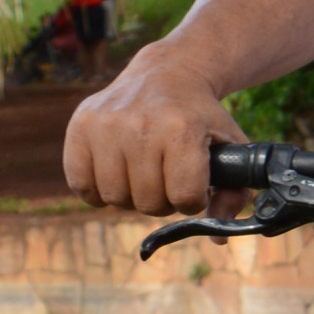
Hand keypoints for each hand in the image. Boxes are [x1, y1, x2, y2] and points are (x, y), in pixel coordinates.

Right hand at [64, 46, 245, 216]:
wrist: (167, 74)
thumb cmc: (200, 118)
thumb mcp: (230, 147)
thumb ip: (233, 194)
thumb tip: (218, 239)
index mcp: (181, 129)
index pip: (183, 198)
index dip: (192, 199)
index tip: (194, 184)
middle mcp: (140, 125)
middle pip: (148, 203)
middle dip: (163, 200)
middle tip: (168, 179)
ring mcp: (105, 124)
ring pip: (115, 198)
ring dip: (132, 196)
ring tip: (144, 175)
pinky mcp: (80, 126)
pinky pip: (82, 185)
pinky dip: (99, 190)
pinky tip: (117, 173)